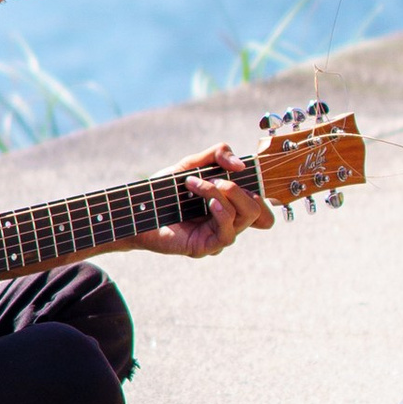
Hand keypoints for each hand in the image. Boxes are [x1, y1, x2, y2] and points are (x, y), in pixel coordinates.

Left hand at [131, 149, 273, 259]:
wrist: (138, 210)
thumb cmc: (164, 191)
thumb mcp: (191, 165)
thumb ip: (216, 155)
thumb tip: (240, 165)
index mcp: (229, 205)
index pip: (262, 206)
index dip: (265, 192)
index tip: (248, 173)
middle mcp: (229, 223)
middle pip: (259, 210)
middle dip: (239, 188)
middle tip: (215, 179)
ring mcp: (219, 236)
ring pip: (245, 216)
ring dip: (222, 193)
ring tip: (195, 184)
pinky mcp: (207, 248)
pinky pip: (228, 232)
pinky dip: (222, 211)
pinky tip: (209, 201)